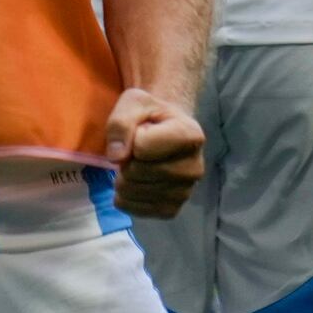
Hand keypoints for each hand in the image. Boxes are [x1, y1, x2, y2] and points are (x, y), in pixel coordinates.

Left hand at [106, 86, 208, 218]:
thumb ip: (121, 122)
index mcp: (191, 135)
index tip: (140, 131)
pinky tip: (135, 181)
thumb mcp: (133, 102)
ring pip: (133, 191)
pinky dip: (125, 196)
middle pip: (137, 171)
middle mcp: (195, 168)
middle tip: (135, 151)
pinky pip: (133, 208)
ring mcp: (185, 193)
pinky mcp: (171, 210)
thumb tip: (117, 157)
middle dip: (126, 159)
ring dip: (123, 177)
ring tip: (136, 164)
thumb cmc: (151, 115)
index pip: (142, 147)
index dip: (131, 137)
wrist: (165, 131)